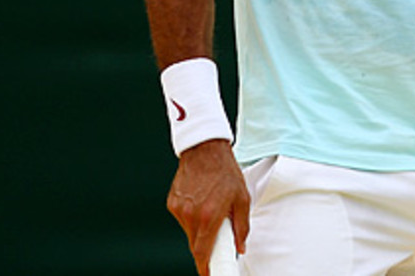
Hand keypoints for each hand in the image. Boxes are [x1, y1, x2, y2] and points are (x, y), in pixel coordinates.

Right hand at [166, 139, 250, 274]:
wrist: (205, 150)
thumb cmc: (226, 172)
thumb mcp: (242, 199)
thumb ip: (242, 226)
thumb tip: (241, 246)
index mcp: (209, 216)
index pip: (203, 252)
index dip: (205, 268)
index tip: (209, 274)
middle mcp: (191, 216)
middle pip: (195, 245)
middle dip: (206, 247)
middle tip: (218, 240)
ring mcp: (179, 210)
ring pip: (189, 232)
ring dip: (200, 229)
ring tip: (211, 209)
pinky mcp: (172, 204)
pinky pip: (183, 219)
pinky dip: (192, 217)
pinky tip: (201, 201)